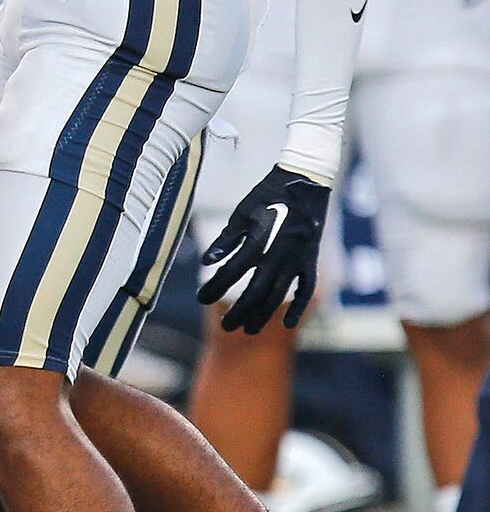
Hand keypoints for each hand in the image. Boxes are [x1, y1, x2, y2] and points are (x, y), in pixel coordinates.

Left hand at [197, 164, 329, 333]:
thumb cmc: (268, 195)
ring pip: (279, 295)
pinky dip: (298, 306)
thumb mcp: (242, 213)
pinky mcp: (311, 259)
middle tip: (225, 327)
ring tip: (249, 330)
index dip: (214, 287)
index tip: (201, 299)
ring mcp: (297, 259)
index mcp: (259, 240)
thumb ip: (226, 240)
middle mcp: (279, 254)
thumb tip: (207, 262)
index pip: (231, 271)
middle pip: (256, 291)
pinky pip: (306, 288)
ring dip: (263, 314)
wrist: (305, 181)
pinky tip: (288, 323)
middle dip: (239, 312)